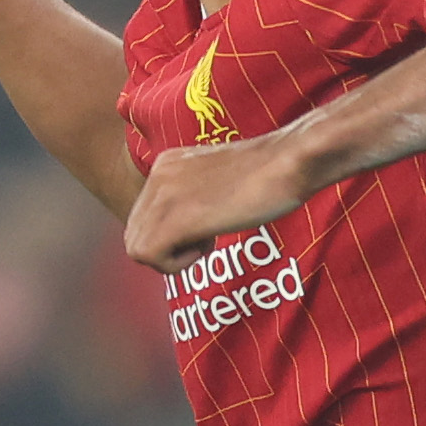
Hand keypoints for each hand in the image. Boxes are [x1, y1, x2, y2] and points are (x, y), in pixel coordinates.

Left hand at [124, 131, 315, 272]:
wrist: (290, 161)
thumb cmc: (271, 173)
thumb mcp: (219, 179)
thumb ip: (196, 195)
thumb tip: (188, 225)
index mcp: (167, 164)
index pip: (143, 216)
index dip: (170, 235)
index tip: (205, 227)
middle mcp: (158, 175)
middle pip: (135, 235)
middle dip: (166, 249)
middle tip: (205, 240)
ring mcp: (164, 195)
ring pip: (138, 249)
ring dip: (172, 258)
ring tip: (208, 241)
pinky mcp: (177, 217)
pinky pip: (151, 257)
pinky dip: (177, 265)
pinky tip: (210, 243)